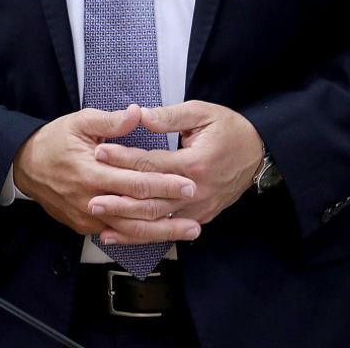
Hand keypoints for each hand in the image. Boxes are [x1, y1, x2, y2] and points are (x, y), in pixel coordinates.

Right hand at [12, 105, 200, 240]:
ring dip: (162, 231)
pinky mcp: (84, 227)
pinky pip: (117, 233)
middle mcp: (91, 200)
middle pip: (138, 211)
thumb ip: (110, 121)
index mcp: (92, 172)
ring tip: (190, 229)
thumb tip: (138, 113)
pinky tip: (162, 234)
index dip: (164, 183)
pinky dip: (142, 235)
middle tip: (197, 206)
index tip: (189, 182)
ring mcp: (88, 218)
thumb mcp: (79, 122)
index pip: (136, 181)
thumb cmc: (54, 140)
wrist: (24, 166)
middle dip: (171, 210)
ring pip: (131, 229)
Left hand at [87, 100, 262, 244]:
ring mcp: (200, 208)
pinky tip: (123, 236)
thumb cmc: (228, 128)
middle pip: (151, 199)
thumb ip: (169, 116)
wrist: (259, 153)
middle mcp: (196, 191)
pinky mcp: (201, 217)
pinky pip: (170, 230)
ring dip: (128, 223)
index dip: (122, 159)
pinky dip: (145, 234)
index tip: (98, 153)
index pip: (150, 164)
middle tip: (90, 198)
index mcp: (194, 163)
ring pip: (158, 221)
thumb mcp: (201, 113)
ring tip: (100, 221)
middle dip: (118, 199)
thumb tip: (139, 115)